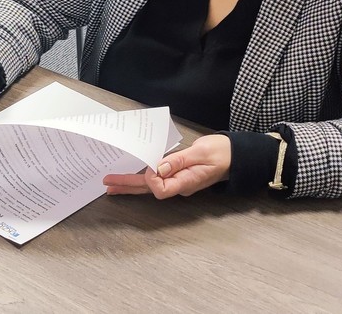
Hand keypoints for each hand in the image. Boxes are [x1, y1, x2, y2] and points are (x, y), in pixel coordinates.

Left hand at [104, 134, 230, 198]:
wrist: (234, 156)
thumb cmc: (220, 152)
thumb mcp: (200, 153)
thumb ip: (178, 161)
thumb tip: (157, 167)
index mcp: (185, 182)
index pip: (160, 188)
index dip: (151, 178)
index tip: (151, 164)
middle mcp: (179, 185)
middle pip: (149, 189)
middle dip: (128, 185)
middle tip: (107, 184)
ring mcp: (178, 182)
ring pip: (151, 186)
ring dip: (131, 183)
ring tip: (112, 184)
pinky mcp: (178, 175)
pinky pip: (157, 179)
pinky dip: (142, 178)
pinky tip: (132, 176)